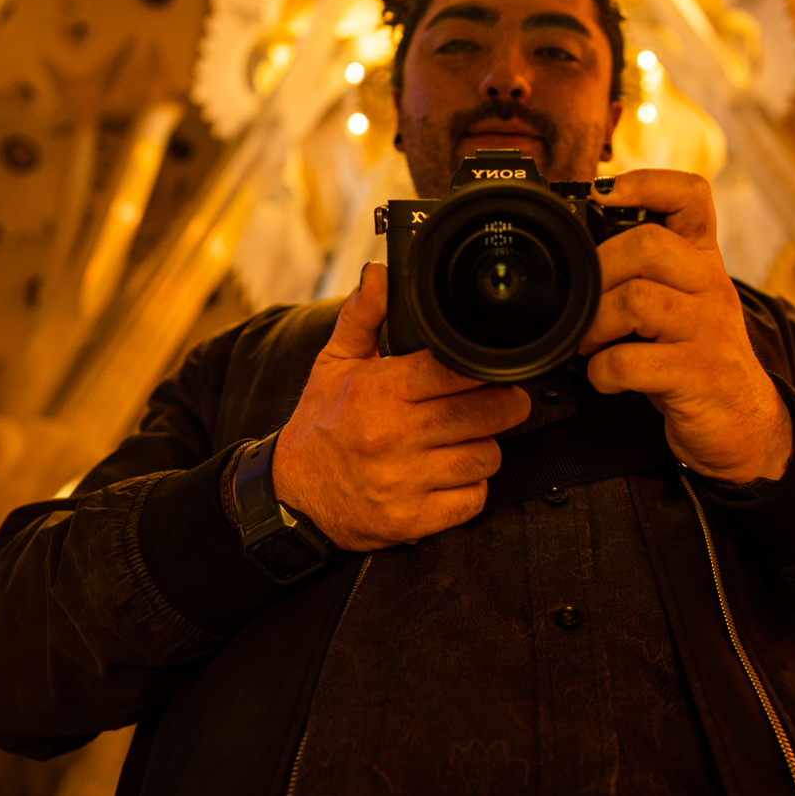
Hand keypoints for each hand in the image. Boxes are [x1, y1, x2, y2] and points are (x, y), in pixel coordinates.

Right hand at [273, 262, 532, 550]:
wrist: (290, 498)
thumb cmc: (319, 427)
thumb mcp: (333, 364)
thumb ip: (362, 317)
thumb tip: (379, 274)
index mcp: (379, 393)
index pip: (454, 371)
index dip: (484, 368)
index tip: (490, 370)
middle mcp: (393, 437)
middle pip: (485, 414)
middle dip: (504, 406)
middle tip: (501, 402)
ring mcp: (404, 482)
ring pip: (486, 457)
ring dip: (485, 448)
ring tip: (468, 439)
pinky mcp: (412, 521)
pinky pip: (473, 499)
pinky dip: (471, 488)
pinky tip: (453, 476)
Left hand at [578, 170, 792, 483]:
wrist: (743, 422)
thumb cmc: (695, 357)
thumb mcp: (680, 303)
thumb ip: (643, 273)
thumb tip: (576, 251)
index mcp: (702, 261)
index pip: (691, 196)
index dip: (647, 183)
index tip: (603, 193)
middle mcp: (711, 286)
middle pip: (646, 244)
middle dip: (598, 272)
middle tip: (581, 303)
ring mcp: (708, 330)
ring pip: (636, 299)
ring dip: (594, 324)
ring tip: (589, 344)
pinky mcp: (699, 374)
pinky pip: (630, 361)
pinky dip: (603, 372)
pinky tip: (606, 379)